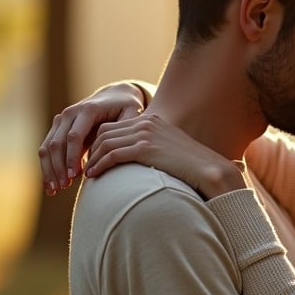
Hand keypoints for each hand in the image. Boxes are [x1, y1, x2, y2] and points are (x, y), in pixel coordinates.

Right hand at [37, 82, 145, 194]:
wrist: (114, 96)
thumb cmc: (126, 108)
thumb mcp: (131, 114)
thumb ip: (125, 129)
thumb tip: (119, 149)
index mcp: (88, 110)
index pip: (74, 136)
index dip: (72, 157)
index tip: (75, 176)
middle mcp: (70, 113)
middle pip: (57, 143)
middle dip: (58, 167)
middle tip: (63, 187)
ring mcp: (61, 119)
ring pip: (47, 146)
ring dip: (50, 169)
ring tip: (55, 190)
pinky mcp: (57, 127)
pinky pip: (46, 148)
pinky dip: (47, 167)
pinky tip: (50, 184)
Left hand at [85, 114, 248, 197]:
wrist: (209, 169)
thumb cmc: (191, 166)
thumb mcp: (168, 149)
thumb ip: (151, 148)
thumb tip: (136, 160)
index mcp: (152, 120)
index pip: (114, 127)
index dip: (98, 143)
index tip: (92, 158)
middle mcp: (147, 122)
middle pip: (105, 132)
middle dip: (90, 150)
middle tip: (84, 166)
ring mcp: (146, 134)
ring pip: (105, 143)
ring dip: (92, 158)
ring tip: (87, 174)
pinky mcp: (145, 148)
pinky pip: (113, 154)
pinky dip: (99, 164)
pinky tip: (94, 175)